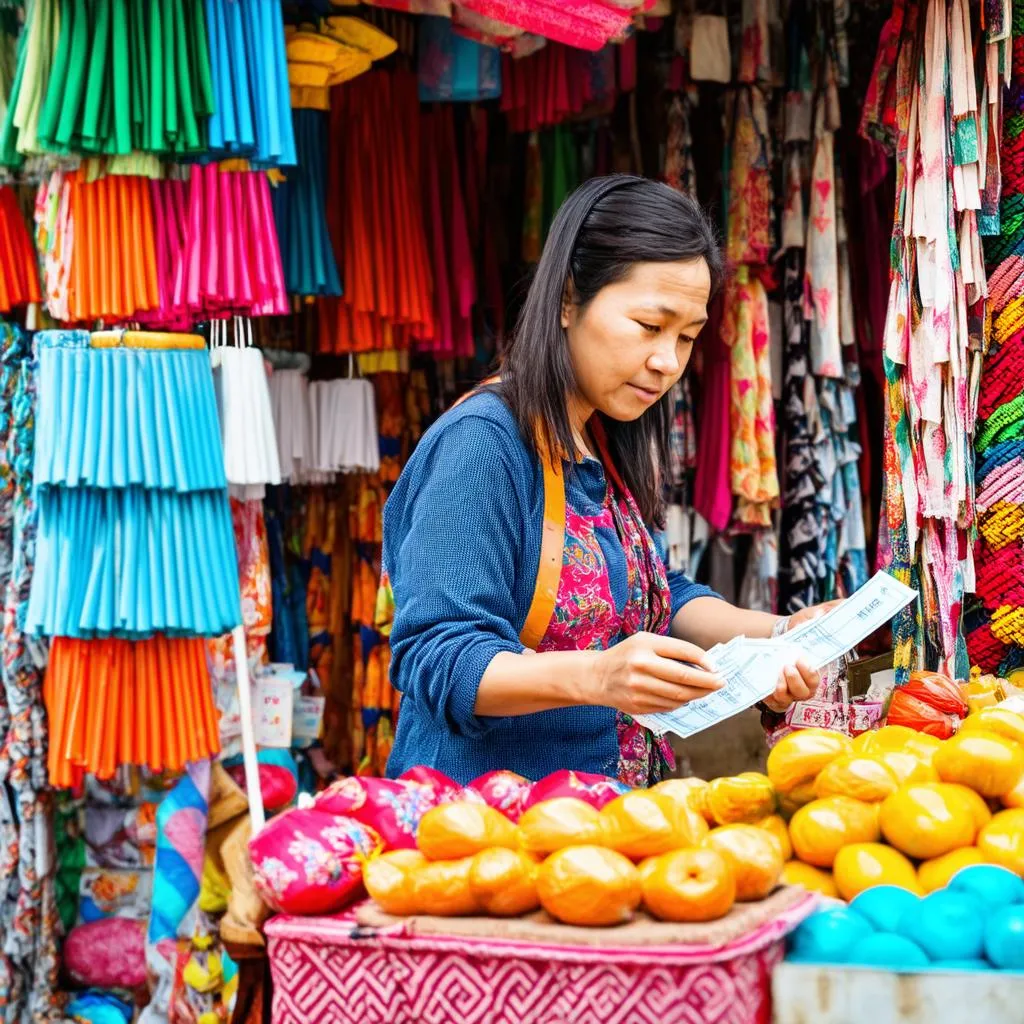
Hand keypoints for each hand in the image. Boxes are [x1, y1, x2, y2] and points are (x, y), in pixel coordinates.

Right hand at [594, 632, 724, 716]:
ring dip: (698, 695)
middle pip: (683, 678)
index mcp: (645, 646)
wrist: (597, 677)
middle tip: (721, 683)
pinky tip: (687, 697)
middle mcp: (640, 667)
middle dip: (707, 682)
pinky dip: (681, 702)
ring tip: (708, 691)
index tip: (716, 667)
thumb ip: (672, 649)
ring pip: (678, 696)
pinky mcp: (638, 706)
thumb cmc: (627, 655)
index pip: (682, 652)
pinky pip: (668, 706)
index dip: (703, 660)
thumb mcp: (645, 641)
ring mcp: (638, 689)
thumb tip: (704, 664)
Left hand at [761, 602, 839, 711]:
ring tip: (778, 674)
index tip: (802, 660)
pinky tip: (768, 688)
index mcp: (812, 670)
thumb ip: (813, 618)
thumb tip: (819, 613)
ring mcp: (787, 691)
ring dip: (783, 689)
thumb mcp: (804, 620)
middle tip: (788, 666)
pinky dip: (771, 697)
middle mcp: (802, 684)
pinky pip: (774, 703)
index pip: (815, 679)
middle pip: (804, 693)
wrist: (773, 636)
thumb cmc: (794, 630)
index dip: (810, 674)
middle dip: (796, 681)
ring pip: (789, 699)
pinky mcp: (773, 695)